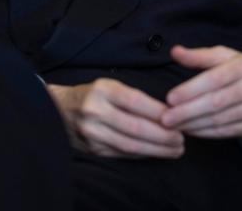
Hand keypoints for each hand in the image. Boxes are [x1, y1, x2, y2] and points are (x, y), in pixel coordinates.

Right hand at [46, 78, 183, 157]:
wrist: (59, 109)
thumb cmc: (93, 95)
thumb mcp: (109, 86)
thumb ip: (133, 96)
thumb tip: (167, 111)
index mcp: (103, 90)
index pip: (136, 102)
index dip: (159, 112)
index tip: (178, 119)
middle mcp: (95, 111)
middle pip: (135, 127)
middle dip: (162, 136)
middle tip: (182, 140)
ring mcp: (92, 133)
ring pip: (130, 145)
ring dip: (156, 149)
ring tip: (175, 149)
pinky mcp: (92, 149)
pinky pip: (122, 154)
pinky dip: (142, 155)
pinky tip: (156, 153)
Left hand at [161, 45, 241, 137]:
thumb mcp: (227, 55)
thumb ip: (200, 56)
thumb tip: (174, 52)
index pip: (214, 79)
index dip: (191, 90)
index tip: (170, 98)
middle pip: (216, 103)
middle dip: (187, 112)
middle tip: (165, 118)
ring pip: (220, 120)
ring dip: (193, 125)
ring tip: (173, 126)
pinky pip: (226, 132)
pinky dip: (205, 133)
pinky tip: (189, 130)